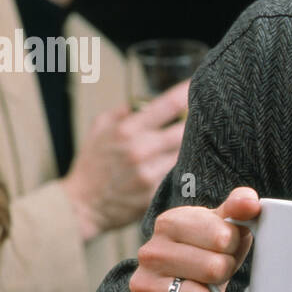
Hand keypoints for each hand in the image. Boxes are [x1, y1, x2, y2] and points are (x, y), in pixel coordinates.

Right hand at [61, 80, 189, 239]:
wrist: (82, 205)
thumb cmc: (91, 165)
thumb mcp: (98, 130)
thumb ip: (122, 113)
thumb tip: (145, 101)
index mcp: (127, 129)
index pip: (168, 104)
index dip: (188, 92)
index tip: (200, 85)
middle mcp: (141, 149)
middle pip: (185, 130)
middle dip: (198, 124)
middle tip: (209, 120)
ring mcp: (150, 173)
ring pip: (187, 154)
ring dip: (195, 149)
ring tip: (204, 143)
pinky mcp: (156, 194)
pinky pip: (180, 177)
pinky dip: (188, 170)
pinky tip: (193, 167)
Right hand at [129, 186, 259, 291]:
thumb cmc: (210, 254)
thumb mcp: (226, 228)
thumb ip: (238, 209)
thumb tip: (250, 202)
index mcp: (170, 222)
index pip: (223, 236)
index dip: (233, 246)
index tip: (224, 247)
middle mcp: (149, 251)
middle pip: (214, 268)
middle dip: (223, 274)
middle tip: (213, 272)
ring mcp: (141, 284)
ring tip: (200, 290)